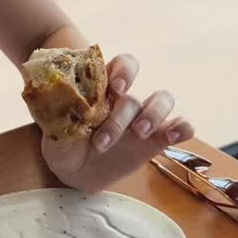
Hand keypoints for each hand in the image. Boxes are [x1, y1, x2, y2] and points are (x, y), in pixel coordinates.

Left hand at [40, 53, 193, 192]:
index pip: (122, 65)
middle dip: (124, 113)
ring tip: (138, 134)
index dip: (123, 72)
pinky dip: (182, 127)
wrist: (74, 171)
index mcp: (103, 89)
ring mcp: (143, 119)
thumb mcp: (55, 129)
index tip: (114, 89)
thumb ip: (59, 117)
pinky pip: (180, 126)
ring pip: (163, 100)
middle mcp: (126, 99)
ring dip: (153, 115)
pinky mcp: (157, 139)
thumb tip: (60, 108)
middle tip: (104, 139)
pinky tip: (172, 136)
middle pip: (136, 93)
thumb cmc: (64, 142)